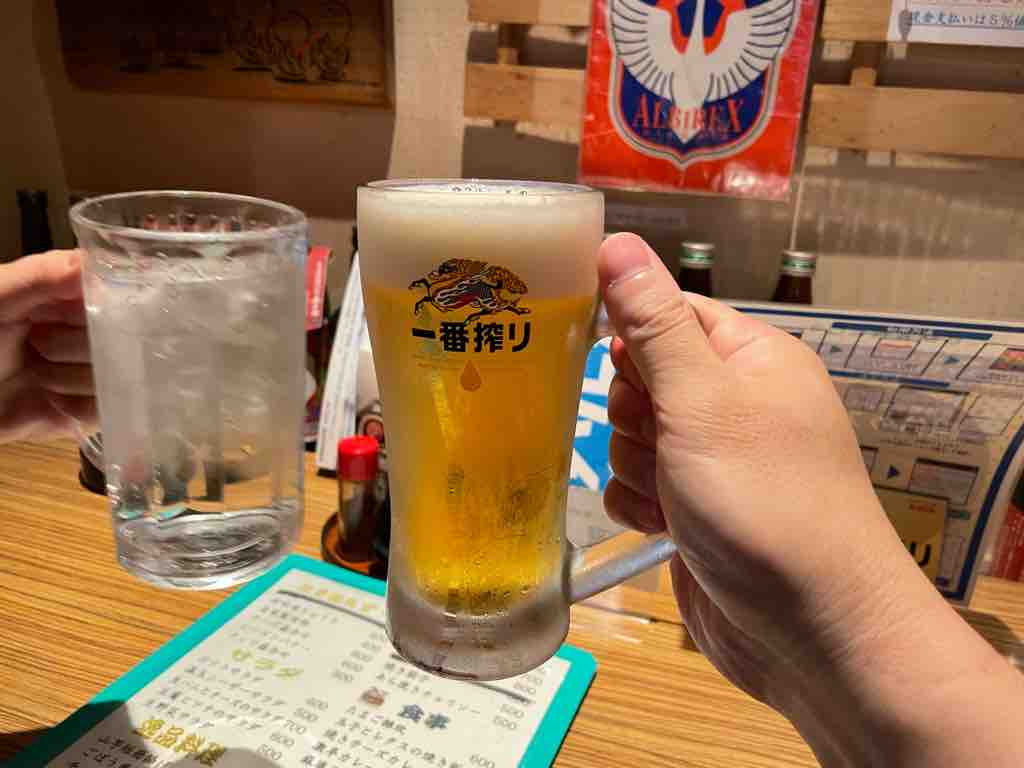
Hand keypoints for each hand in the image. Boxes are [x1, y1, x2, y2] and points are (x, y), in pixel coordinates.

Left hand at [0, 249, 95, 443]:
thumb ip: (38, 277)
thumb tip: (91, 260)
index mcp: (62, 295)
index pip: (114, 288)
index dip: (113, 298)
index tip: (95, 309)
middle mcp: (79, 330)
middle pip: (119, 334)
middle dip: (77, 343)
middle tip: (38, 344)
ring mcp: (81, 372)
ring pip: (114, 373)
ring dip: (70, 378)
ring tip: (36, 376)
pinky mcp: (79, 413)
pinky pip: (105, 408)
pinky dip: (77, 406)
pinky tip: (49, 401)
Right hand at [599, 233, 1023, 766]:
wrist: (810, 630)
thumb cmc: (764, 501)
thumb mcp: (704, 402)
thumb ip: (654, 324)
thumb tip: (616, 242)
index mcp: (752, 359)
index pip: (672, 314)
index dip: (634, 335)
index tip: (610, 362)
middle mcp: (733, 405)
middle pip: (641, 378)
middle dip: (634, 414)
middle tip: (662, 441)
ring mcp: (712, 461)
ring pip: (631, 437)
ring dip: (637, 466)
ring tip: (672, 495)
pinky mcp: (691, 511)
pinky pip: (636, 486)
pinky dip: (640, 505)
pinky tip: (662, 526)